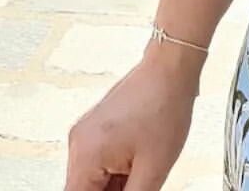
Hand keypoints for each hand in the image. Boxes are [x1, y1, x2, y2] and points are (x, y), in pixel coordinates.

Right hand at [65, 55, 197, 190]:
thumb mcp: (152, 170)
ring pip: (93, 179)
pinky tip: (137, 167)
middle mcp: (79, 142)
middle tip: (137, 182)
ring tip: (141, 172)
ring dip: (114, 186)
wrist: (170, 70)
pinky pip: (98, 163)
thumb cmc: (163, 106)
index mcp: (86, 153)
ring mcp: (86, 133)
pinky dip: (115, 173)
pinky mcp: (96, 129)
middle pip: (84, 189)